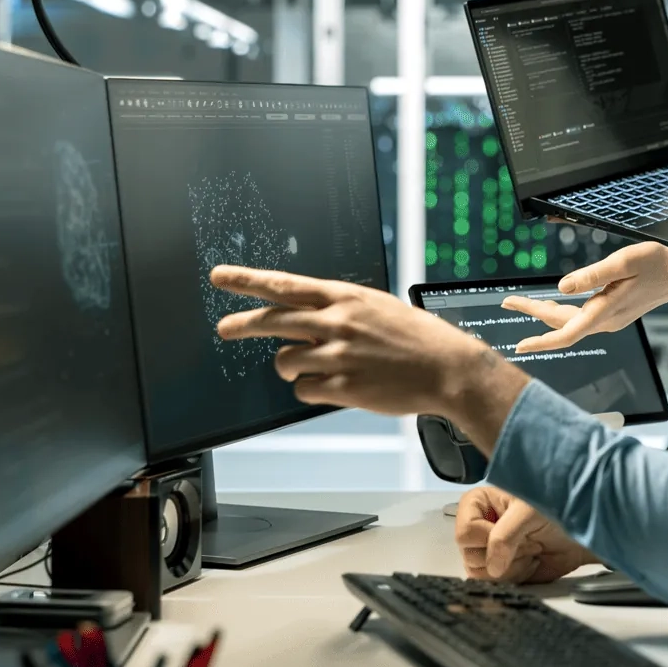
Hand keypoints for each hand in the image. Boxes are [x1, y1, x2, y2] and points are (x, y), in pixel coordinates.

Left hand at [209, 266, 529, 423]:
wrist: (446, 367)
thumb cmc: (414, 336)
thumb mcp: (374, 306)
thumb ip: (336, 309)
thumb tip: (301, 321)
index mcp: (344, 297)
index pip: (285, 285)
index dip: (248, 281)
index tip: (221, 277)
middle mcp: (336, 322)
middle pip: (273, 322)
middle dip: (243, 325)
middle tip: (225, 328)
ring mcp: (338, 355)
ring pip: (285, 361)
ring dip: (292, 365)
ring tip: (316, 365)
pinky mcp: (342, 387)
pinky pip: (304, 389)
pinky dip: (311, 388)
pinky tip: (334, 384)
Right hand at [455, 486, 596, 583]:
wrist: (579, 533)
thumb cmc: (554, 509)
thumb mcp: (529, 512)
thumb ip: (505, 535)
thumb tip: (492, 567)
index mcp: (477, 503)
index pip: (465, 531)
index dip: (487, 538)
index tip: (513, 534)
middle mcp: (478, 526)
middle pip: (468, 555)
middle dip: (501, 555)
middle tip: (526, 542)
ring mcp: (488, 550)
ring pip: (478, 573)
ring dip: (509, 568)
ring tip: (529, 552)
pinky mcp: (499, 570)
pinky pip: (493, 585)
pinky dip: (514, 579)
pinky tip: (530, 564)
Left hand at [502, 242, 667, 353]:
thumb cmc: (655, 264)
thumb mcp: (623, 261)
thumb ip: (592, 275)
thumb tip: (561, 287)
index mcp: (605, 311)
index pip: (566, 333)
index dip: (541, 341)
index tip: (519, 345)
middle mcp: (605, 321)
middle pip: (561, 325)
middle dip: (532, 314)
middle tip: (506, 302)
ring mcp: (609, 321)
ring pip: (570, 322)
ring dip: (545, 314)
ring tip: (522, 303)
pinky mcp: (612, 315)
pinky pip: (580, 318)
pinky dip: (562, 313)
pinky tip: (552, 303)